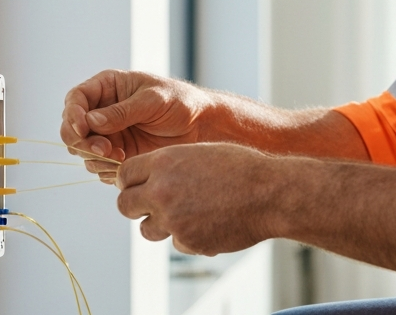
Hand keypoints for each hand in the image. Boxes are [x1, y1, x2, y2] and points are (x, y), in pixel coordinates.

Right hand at [60, 70, 212, 181]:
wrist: (201, 127)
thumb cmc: (180, 102)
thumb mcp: (153, 100)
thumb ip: (122, 111)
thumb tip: (91, 121)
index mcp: (107, 87)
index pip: (75, 100)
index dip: (73, 115)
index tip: (83, 129)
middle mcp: (102, 111)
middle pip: (72, 128)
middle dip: (81, 141)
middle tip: (103, 150)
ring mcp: (108, 134)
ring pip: (82, 151)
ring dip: (94, 158)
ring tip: (119, 157)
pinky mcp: (117, 155)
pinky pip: (98, 167)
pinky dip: (106, 169)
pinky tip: (125, 164)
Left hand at [116, 143, 285, 254]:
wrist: (270, 193)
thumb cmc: (241, 168)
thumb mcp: (200, 152)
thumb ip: (170, 165)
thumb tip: (150, 177)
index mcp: (164, 162)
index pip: (125, 174)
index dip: (131, 180)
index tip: (139, 185)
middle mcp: (162, 191)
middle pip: (125, 205)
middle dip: (136, 205)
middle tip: (152, 204)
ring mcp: (173, 219)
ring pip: (146, 230)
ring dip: (160, 225)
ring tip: (184, 215)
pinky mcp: (188, 241)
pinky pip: (176, 243)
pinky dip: (188, 236)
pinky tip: (210, 223)